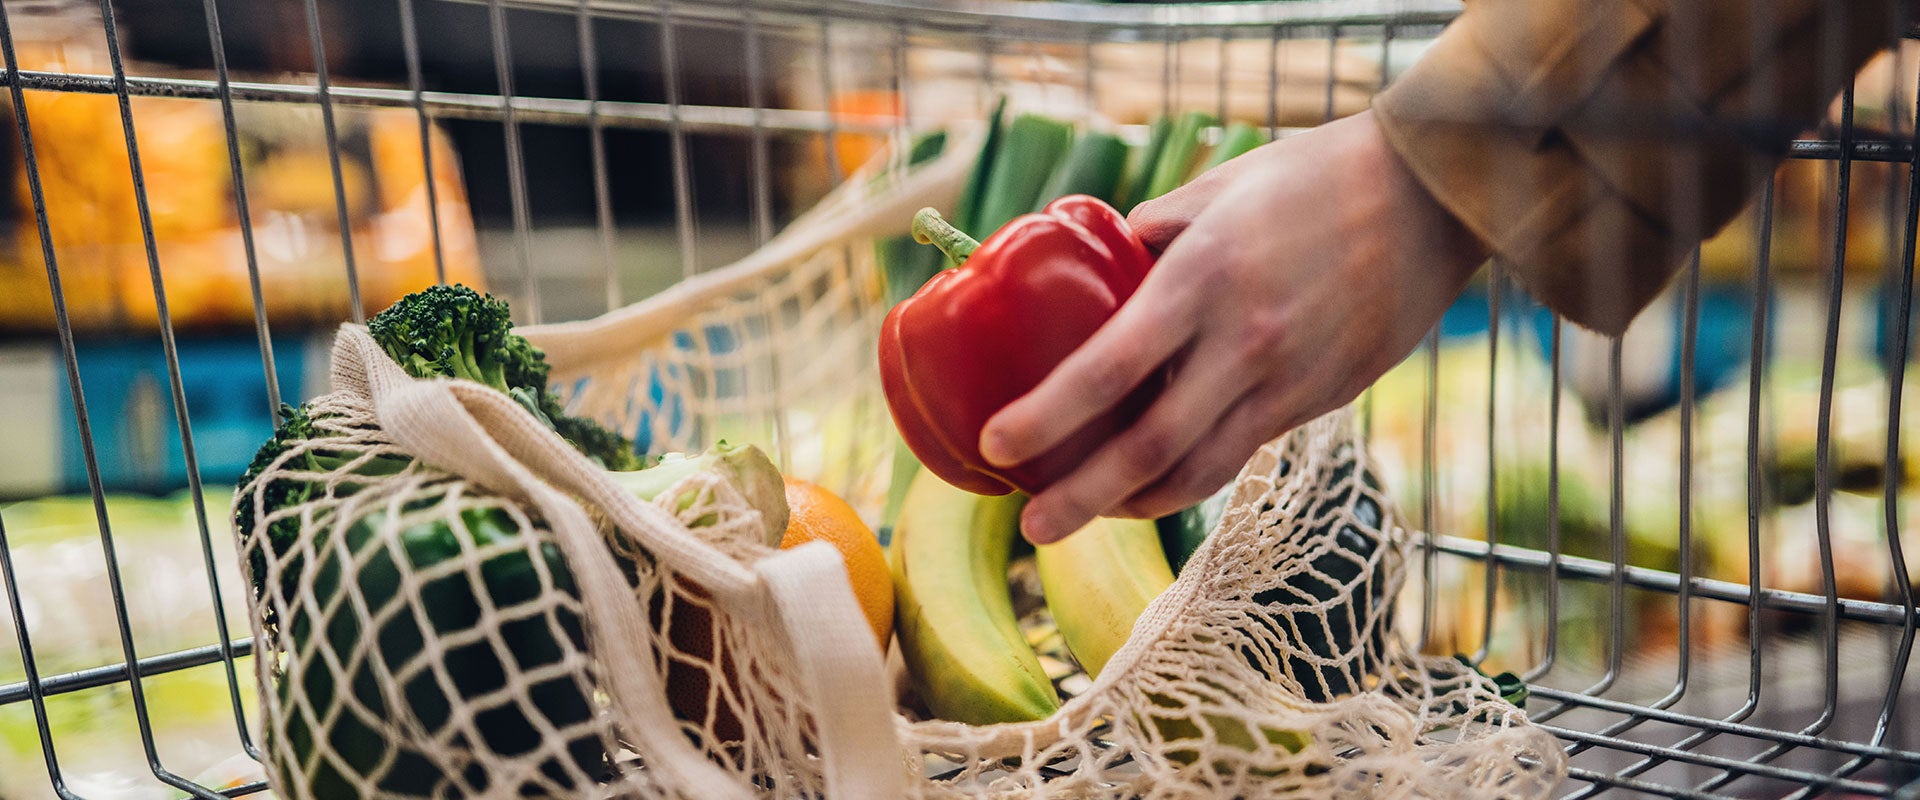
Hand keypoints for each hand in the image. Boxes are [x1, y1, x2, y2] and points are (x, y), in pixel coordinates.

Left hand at [980, 110, 1487, 544]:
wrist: (1430, 196)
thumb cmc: (1310, 176)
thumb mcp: (1215, 188)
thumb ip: (1151, 235)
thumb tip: (1094, 267)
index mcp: (1203, 279)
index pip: (1109, 368)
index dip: (1048, 415)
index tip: (997, 443)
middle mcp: (1244, 342)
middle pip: (1149, 447)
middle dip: (1082, 497)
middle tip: (1032, 526)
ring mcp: (1287, 380)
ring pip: (1199, 470)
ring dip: (1134, 504)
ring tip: (1086, 513)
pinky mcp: (1320, 399)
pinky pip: (1240, 453)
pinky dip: (1187, 479)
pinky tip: (1152, 485)